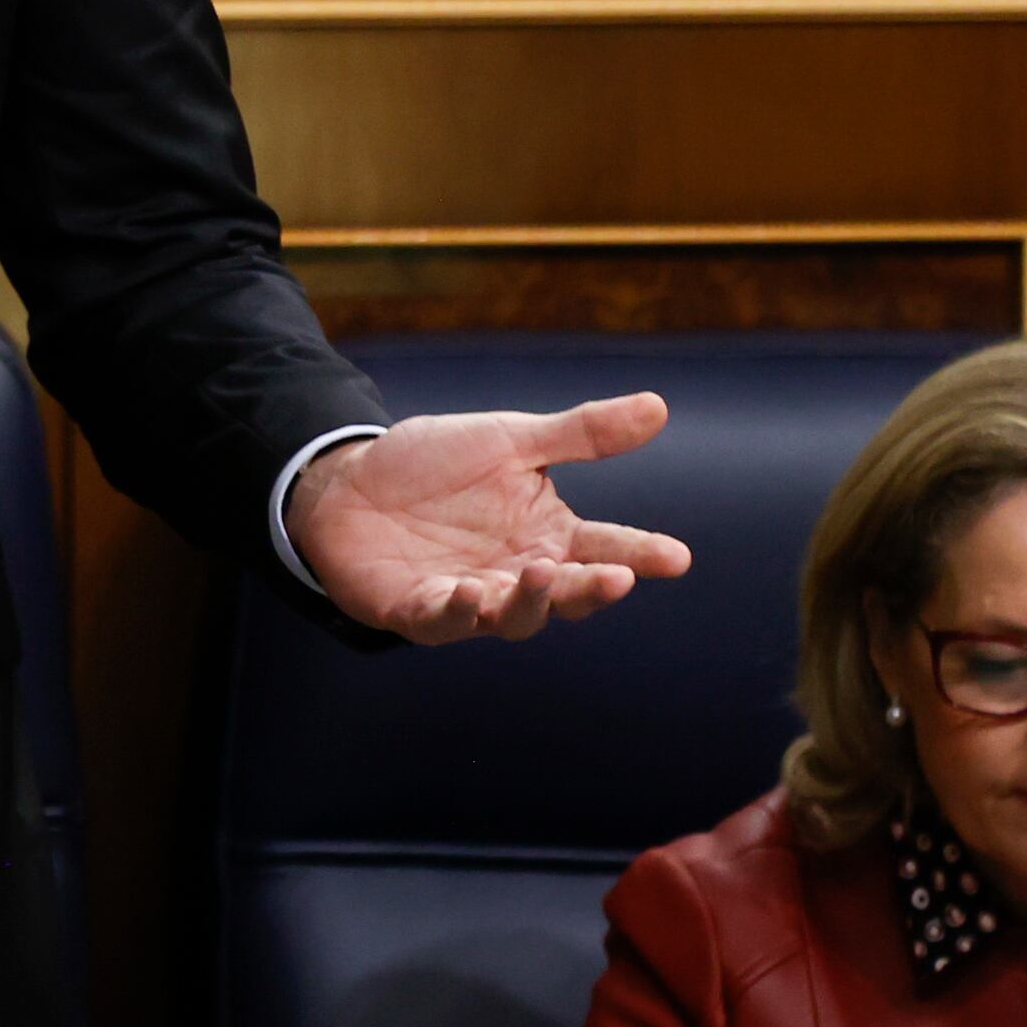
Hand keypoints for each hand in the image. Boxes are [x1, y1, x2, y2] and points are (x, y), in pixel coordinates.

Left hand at [283, 392, 691, 643]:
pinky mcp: (418, 610)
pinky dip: (459, 610)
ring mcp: (470, 598)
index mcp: (546, 535)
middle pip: (565, 594)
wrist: (349, 480)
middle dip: (591, 588)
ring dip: (529, 600)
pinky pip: (443, 619)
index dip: (640, 555)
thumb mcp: (510, 440)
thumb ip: (580, 435)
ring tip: (541, 572)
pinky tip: (471, 592)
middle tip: (616, 577)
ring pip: (512, 617)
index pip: (603, 548)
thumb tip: (659, 407)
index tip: (676, 557)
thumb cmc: (435, 466)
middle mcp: (515, 574)